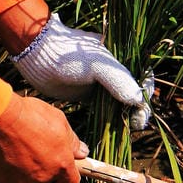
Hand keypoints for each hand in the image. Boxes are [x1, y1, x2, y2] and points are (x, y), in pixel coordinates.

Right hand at [0, 93, 87, 182]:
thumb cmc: (28, 114)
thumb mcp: (58, 119)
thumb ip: (72, 140)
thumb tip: (82, 152)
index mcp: (60, 163)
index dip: (68, 176)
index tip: (64, 166)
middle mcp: (43, 176)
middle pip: (47, 178)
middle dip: (44, 165)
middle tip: (35, 144)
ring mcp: (22, 179)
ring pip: (27, 176)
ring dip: (25, 165)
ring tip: (17, 142)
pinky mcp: (3, 178)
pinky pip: (8, 174)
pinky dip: (7, 164)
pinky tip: (4, 147)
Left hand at [12, 13, 152, 128]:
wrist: (37, 54)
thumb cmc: (68, 55)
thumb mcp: (96, 65)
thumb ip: (118, 80)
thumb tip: (139, 100)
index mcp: (118, 61)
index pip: (141, 80)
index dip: (145, 97)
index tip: (140, 114)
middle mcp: (111, 72)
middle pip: (132, 94)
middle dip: (136, 110)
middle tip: (134, 125)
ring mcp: (99, 84)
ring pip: (118, 103)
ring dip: (124, 116)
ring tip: (125, 127)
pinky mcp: (86, 95)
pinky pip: (103, 109)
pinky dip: (110, 118)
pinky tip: (112, 127)